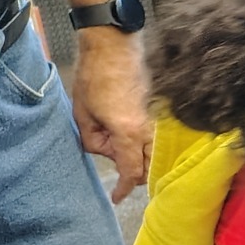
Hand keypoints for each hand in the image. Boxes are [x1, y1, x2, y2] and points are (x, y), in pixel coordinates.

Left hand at [70, 28, 151, 200]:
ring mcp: (159, 120)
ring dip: (144, 159)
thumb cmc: (95, 77)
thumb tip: (106, 149)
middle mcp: (150, 130)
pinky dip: (151, 145)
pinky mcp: (161, 112)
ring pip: (159, 153)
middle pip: (151, 166)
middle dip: (136, 175)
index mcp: (128, 133)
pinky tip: (138, 140)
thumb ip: (94, 140)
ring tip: (125, 151)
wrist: (115, 48)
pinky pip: (161, 138)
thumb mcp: (82, 114)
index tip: (117, 197)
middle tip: (121, 175)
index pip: (131, 172)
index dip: (124, 188)